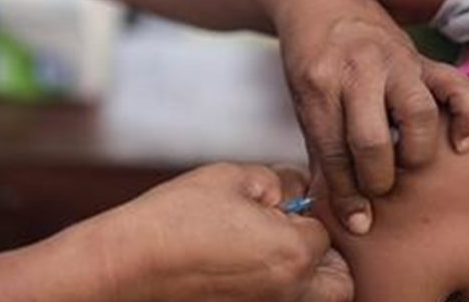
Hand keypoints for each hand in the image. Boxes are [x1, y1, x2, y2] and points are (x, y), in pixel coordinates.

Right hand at [86, 163, 351, 301]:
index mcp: (294, 252)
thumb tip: (299, 188)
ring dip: (306, 277)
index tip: (280, 205)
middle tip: (294, 236)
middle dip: (327, 258)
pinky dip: (276, 289)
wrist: (129, 263)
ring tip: (270, 252)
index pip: (326, 230)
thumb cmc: (177, 217)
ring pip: (312, 298)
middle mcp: (290, 291)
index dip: (306, 212)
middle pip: (339, 281)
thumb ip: (279, 180)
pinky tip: (244, 267)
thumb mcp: (232, 178)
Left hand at [269, 0, 468, 234]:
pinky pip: (458, 86)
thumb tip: (337, 208)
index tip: (359, 223)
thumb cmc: (309, 60)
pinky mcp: (421, 56)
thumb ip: (321, 149)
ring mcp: (393, 60)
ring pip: (417, 114)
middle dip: (378, 179)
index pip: (334, 152)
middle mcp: (357, 70)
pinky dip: (467, 117)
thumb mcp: (303, 100)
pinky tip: (460, 143)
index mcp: (318, 85)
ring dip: (416, 152)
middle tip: (379, 189)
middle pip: (373, 139)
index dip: (346, 194)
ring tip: (408, 165)